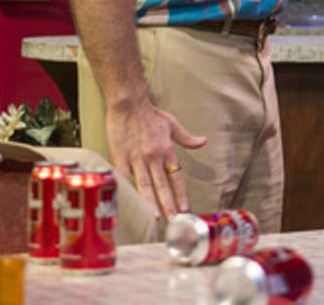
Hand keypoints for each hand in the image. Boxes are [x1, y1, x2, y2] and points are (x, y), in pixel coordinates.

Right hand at [105, 99, 206, 220]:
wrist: (128, 103)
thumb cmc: (149, 113)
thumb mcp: (172, 123)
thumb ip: (186, 137)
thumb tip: (203, 141)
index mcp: (166, 150)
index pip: (176, 176)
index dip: (180, 193)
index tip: (184, 208)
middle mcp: (153, 157)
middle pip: (161, 185)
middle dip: (167, 204)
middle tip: (173, 220)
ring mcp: (136, 158)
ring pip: (144, 185)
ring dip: (150, 202)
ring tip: (154, 217)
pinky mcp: (120, 158)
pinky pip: (124, 178)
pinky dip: (127, 190)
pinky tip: (129, 204)